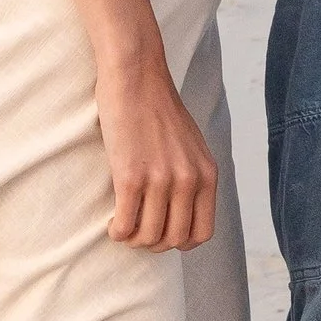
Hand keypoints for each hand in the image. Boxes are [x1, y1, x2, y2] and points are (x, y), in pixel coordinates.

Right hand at [96, 52, 219, 251]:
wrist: (136, 77)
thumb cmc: (158, 108)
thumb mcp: (191, 145)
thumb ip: (192, 175)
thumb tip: (180, 209)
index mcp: (207, 174)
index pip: (203, 233)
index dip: (180, 242)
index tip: (162, 232)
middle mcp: (188, 181)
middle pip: (174, 240)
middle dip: (154, 243)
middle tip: (138, 231)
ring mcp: (161, 180)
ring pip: (149, 237)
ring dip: (133, 239)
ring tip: (123, 226)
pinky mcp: (131, 176)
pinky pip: (125, 225)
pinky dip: (117, 231)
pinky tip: (112, 223)